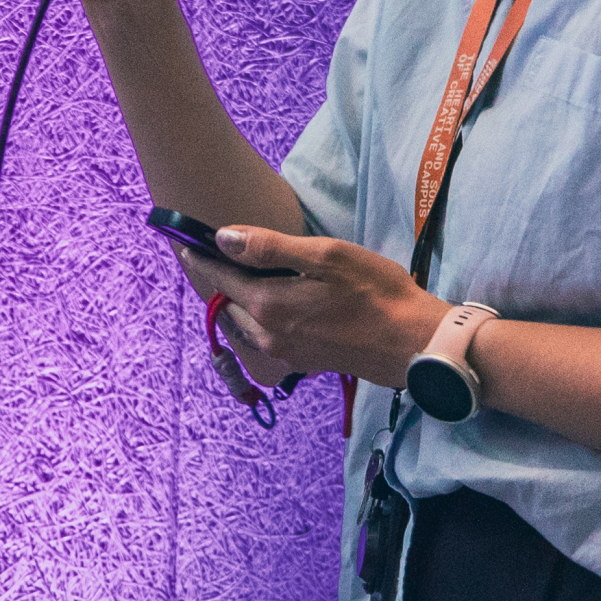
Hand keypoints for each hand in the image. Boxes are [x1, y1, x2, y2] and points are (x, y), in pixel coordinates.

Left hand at [175, 225, 442, 390]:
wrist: (415, 345)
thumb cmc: (376, 293)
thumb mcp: (325, 256)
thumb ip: (270, 248)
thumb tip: (223, 238)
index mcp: (268, 306)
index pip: (220, 278)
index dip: (201, 258)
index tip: (185, 243)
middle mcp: (267, 335)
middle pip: (228, 304)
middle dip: (218, 281)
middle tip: (213, 257)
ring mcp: (284, 353)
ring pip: (245, 324)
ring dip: (237, 302)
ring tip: (240, 277)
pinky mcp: (302, 362)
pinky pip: (264, 338)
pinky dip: (258, 318)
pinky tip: (274, 304)